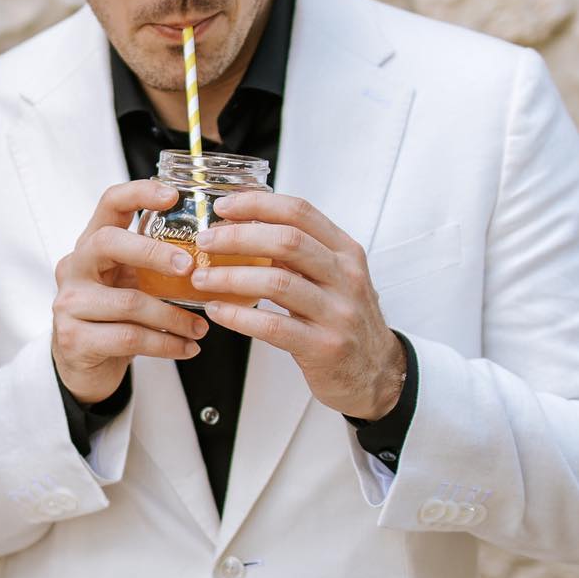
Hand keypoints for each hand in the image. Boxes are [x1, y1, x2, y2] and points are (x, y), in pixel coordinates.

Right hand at [52, 179, 208, 406]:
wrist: (82, 367)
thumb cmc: (113, 318)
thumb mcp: (131, 283)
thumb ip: (157, 267)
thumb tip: (218, 257)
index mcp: (91, 244)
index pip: (109, 204)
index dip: (139, 192)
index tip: (174, 195)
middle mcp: (75, 267)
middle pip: (109, 243)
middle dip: (154, 252)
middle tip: (191, 267)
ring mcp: (69, 302)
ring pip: (129, 302)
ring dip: (173, 316)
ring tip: (199, 328)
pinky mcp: (74, 338)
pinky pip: (130, 337)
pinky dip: (166, 344)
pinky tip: (185, 348)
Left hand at [192, 191, 405, 418]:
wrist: (377, 373)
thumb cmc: (345, 321)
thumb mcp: (332, 278)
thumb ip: (298, 255)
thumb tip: (244, 228)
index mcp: (345, 252)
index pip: (300, 212)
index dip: (257, 204)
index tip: (223, 206)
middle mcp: (345, 277)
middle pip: (286, 241)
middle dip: (237, 237)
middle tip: (205, 241)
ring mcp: (337, 312)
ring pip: (276, 282)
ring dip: (230, 277)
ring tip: (201, 278)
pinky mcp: (323, 346)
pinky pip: (272, 325)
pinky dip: (238, 316)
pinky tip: (218, 310)